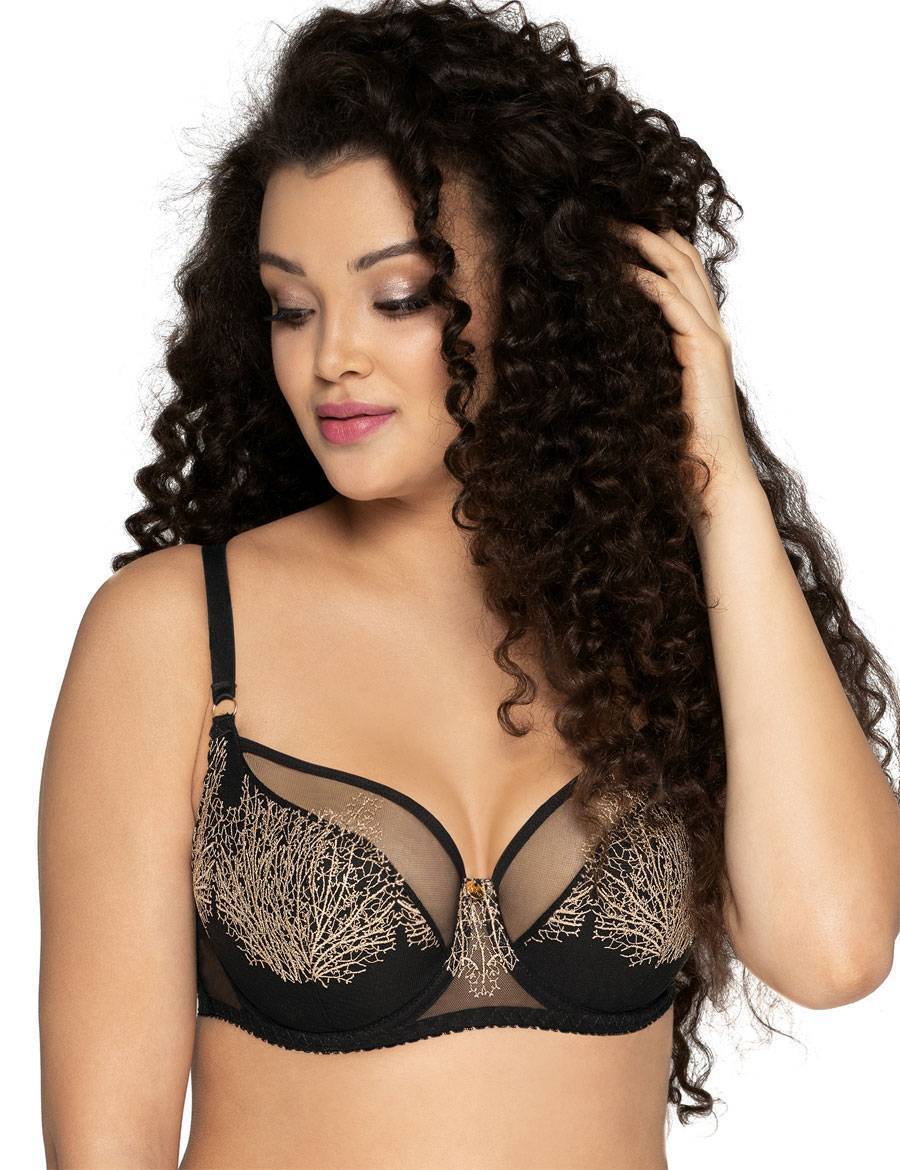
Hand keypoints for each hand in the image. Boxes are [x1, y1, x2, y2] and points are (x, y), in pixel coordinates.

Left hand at [614, 222, 757, 508]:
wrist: (712, 478)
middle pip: (681, 258)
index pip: (679, 271)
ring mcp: (711, 338)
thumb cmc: (680, 447)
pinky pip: (674, 304)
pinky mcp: (704, 353)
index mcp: (700, 336)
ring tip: (610, 228)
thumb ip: (639, 362)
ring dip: (644, 245)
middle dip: (644, 230)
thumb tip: (600, 344)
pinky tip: (622, 271)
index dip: (650, 243)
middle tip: (606, 215)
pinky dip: (648, 282)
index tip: (612, 230)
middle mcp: (711, 329)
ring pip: (680, 271)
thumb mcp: (652, 392)